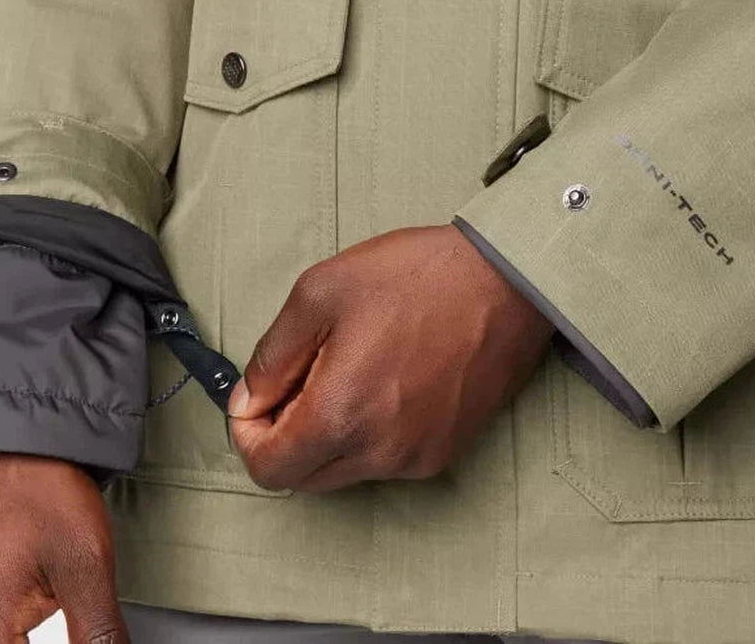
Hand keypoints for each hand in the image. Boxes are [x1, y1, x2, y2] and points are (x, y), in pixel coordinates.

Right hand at [0, 453, 128, 643]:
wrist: (1, 431)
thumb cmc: (34, 484)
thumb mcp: (86, 562)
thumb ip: (99, 632)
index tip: (90, 635)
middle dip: (49, 641)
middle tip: (72, 608)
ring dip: (24, 639)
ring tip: (53, 595)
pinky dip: (8, 630)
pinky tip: (35, 602)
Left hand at [229, 224, 553, 491]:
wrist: (506, 279)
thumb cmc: (417, 276)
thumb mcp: (320, 292)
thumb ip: (272, 355)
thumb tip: (249, 398)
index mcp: (343, 413)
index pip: (268, 469)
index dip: (249, 434)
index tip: (258, 397)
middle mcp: (381, 451)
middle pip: (303, 477)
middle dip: (287, 433)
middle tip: (303, 374)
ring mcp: (418, 456)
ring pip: (343, 470)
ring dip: (329, 434)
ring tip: (351, 367)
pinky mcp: (445, 451)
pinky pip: (385, 460)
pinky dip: (369, 433)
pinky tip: (385, 380)